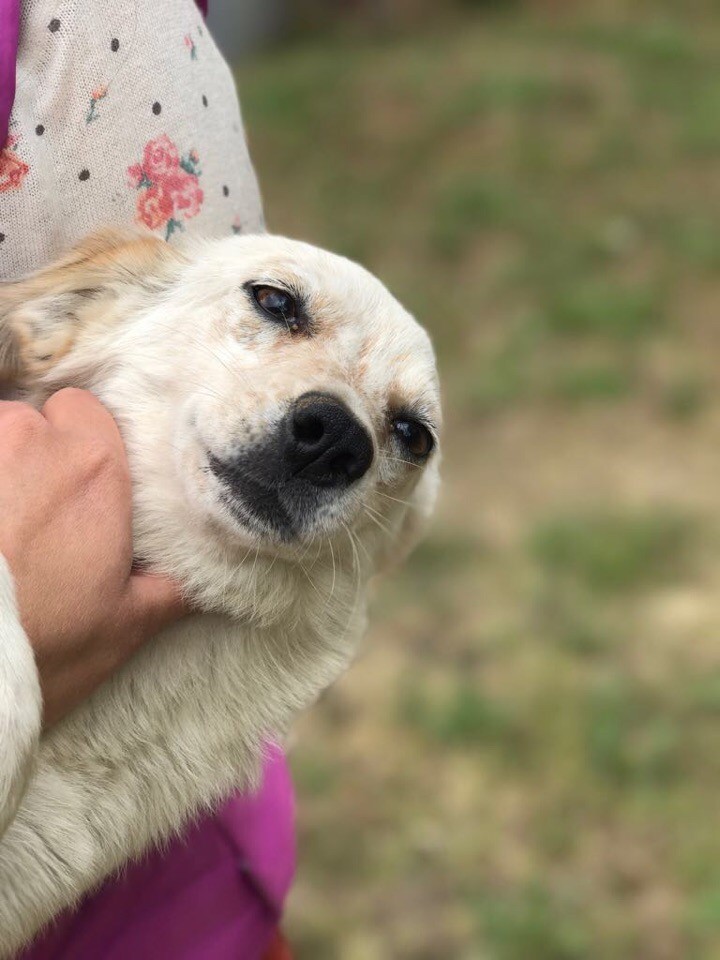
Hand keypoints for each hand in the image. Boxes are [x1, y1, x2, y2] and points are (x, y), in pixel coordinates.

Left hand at [0, 389, 186, 725]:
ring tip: (4, 521)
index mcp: (93, 469)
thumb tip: (206, 583)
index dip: (81, 440)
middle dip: (33, 455)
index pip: (85, 408)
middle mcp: (30, 442)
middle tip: (34, 513)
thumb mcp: (124, 627)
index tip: (79, 483)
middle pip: (30, 420)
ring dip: (0, 468)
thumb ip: (169, 589)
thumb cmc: (40, 643)